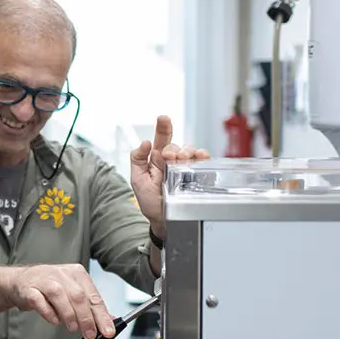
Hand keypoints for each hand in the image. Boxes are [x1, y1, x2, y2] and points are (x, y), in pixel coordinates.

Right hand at [1, 264, 114, 338]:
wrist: (21, 281)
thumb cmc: (50, 287)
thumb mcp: (73, 292)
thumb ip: (90, 306)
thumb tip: (110, 321)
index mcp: (77, 273)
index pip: (93, 296)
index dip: (102, 315)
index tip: (108, 331)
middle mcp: (61, 274)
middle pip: (78, 296)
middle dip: (87, 318)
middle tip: (90, 334)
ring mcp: (44, 280)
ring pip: (60, 296)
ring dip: (69, 315)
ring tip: (73, 328)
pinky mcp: (29, 289)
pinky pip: (39, 301)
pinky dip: (49, 313)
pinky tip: (55, 321)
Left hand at [130, 115, 209, 238]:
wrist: (162, 220)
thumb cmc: (150, 201)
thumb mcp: (137, 180)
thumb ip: (137, 160)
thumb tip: (144, 142)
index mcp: (156, 159)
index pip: (160, 140)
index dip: (163, 128)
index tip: (163, 118)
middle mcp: (171, 161)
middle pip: (176, 145)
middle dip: (173, 147)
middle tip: (168, 156)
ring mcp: (184, 168)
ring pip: (189, 151)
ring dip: (186, 151)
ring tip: (181, 159)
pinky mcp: (195, 175)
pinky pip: (202, 161)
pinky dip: (202, 156)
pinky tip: (200, 156)